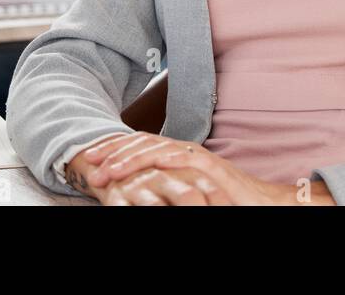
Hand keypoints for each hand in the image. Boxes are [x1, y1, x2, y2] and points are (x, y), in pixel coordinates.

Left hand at [65, 134, 229, 205]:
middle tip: (91, 165)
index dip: (112, 149)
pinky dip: (169, 159)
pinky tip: (153, 163)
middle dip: (114, 152)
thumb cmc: (216, 198)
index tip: (90, 160)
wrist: (255, 202)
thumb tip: (128, 191)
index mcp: (173, 154)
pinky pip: (189, 159)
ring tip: (111, 169)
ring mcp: (198, 157)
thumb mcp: (177, 191)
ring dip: (132, 158)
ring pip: (159, 149)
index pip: (138, 144)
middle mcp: (183, 151)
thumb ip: (157, 185)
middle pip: (143, 143)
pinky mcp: (213, 168)